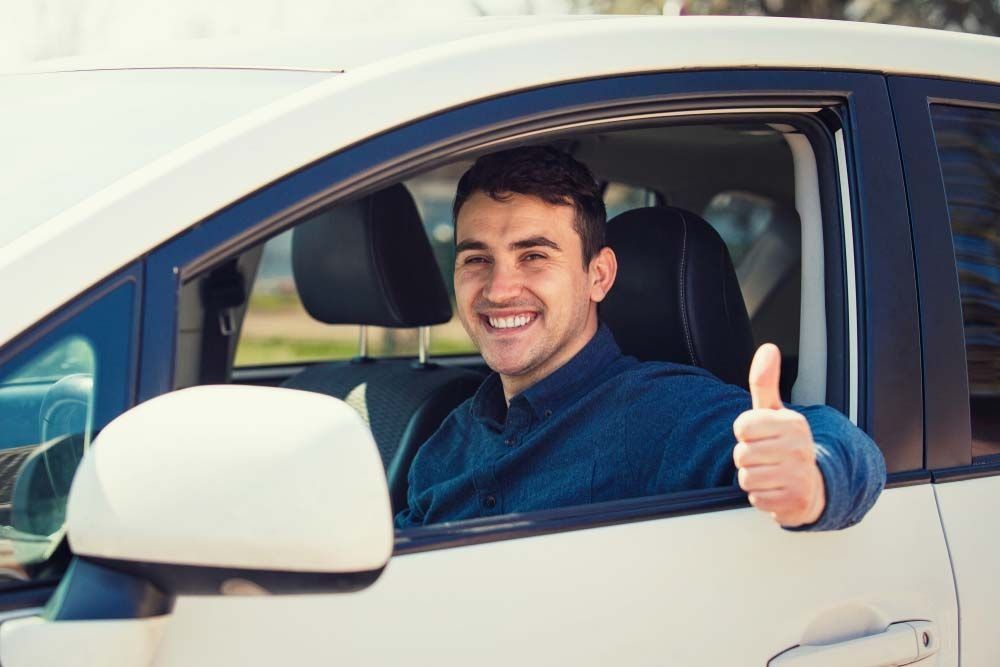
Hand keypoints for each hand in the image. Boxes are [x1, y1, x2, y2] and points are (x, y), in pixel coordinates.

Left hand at [732, 343, 825, 526]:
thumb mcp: (774, 413)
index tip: (760, 436)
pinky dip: (761, 497)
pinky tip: (775, 490)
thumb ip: (765, 382)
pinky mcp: (794, 501)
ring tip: (770, 473)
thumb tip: (768, 347)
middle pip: (741, 454)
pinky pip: (755, 498)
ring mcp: (799, 475)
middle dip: (747, 459)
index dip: (744, 434)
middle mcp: (800, 447)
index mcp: (793, 423)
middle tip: (766, 458)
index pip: (742, 426)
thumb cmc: (785, 445)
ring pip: (746, 478)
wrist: (812, 487)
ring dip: (753, 479)